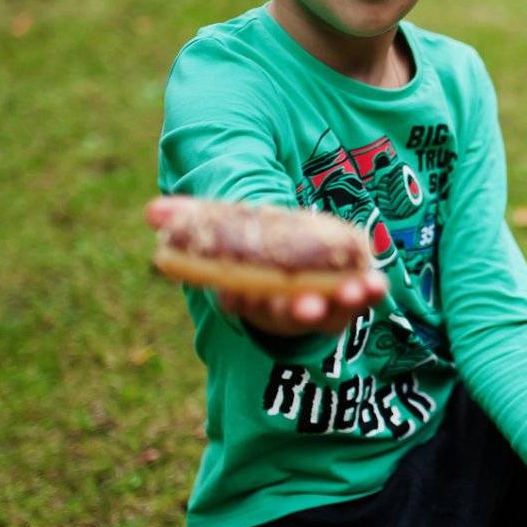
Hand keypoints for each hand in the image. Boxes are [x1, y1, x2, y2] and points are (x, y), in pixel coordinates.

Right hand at [145, 197, 390, 336]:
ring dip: (341, 304)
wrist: (293, 261)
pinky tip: (377, 283)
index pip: (237, 301)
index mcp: (243, 294)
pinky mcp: (347, 296)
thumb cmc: (251, 245)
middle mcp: (279, 307)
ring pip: (327, 313)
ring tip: (355, 293)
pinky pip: (359, 299)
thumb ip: (191, 218)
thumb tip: (150, 212)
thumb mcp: (221, 227)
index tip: (239, 298)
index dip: (240, 301)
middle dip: (295, 312)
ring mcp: (316, 305)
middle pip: (284, 315)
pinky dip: (369, 293)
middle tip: (306, 307)